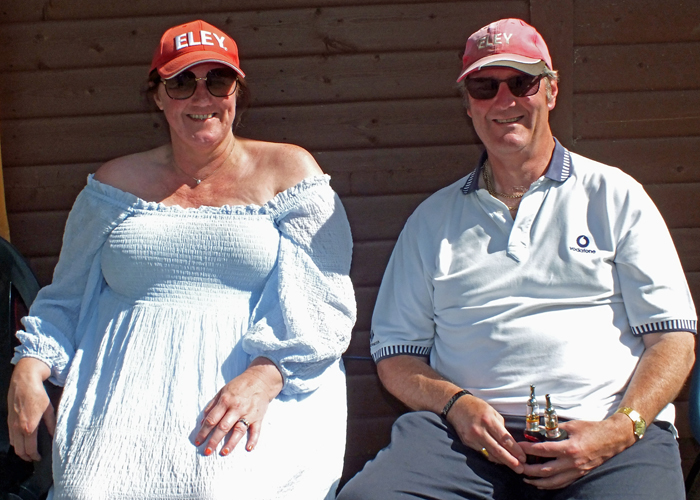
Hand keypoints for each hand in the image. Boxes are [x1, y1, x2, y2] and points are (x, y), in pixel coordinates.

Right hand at [7, 357, 54, 460]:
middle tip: (33, 458)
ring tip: (28, 450)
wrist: (24, 381)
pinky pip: (10, 435)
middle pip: (19, 450)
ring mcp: (11, 424)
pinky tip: (22, 439)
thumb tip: (54, 434)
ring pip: (13, 444)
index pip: (30, 449)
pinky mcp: (9, 419)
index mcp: (29, 427)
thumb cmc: (38, 394)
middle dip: (26, 457)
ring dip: (20, 450)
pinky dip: (15, 441)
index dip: (35, 456)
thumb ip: (51, 424)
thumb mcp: (49, 409)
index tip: (39, 458)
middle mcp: (17, 428)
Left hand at [194, 358, 282, 456]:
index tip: (198, 441)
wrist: (261, 379)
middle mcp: (236, 408)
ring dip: (231, 443)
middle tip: (206, 452)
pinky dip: (253, 439)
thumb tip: (202, 421)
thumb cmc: (239, 385)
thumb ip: (212, 406)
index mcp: (226, 401)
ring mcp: (248, 413)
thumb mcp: (223, 391)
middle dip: (214, 440)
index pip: (212, 419)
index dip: (203, 431)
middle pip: (223, 427)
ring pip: (238, 430)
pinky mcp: (258, 417)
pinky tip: (248, 448)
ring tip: (223, 453)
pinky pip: (256, 430)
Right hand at [448, 395, 526, 473]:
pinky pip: (482, 453)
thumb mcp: (492, 411)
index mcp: (488, 420)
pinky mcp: (467, 443)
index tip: (523, 457)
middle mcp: (479, 430)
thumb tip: (508, 440)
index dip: (515, 450)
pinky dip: (491, 457)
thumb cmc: (476, 407)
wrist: (456, 406)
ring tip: (513, 466)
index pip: (504, 439)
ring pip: (490, 454)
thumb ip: (500, 426)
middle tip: (520, 469)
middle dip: (511, 461)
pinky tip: (499, 461)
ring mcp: (472, 438)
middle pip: (498, 450)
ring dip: (502, 462)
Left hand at [519, 415, 634, 488]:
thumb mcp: (572, 425)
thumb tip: (539, 430)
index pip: (543, 450)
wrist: (613, 438)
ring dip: (538, 481)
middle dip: (529, 470)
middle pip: (545, 470)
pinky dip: (551, 485)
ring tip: (526, 478)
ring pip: (553, 481)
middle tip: (518, 466)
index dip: (529, 449)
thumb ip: (554, 428)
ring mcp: (577, 470)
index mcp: (569, 447)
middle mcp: (572, 462)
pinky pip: (563, 483)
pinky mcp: (581, 474)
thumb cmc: (592, 429)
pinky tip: (542, 484)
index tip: (518, 447)